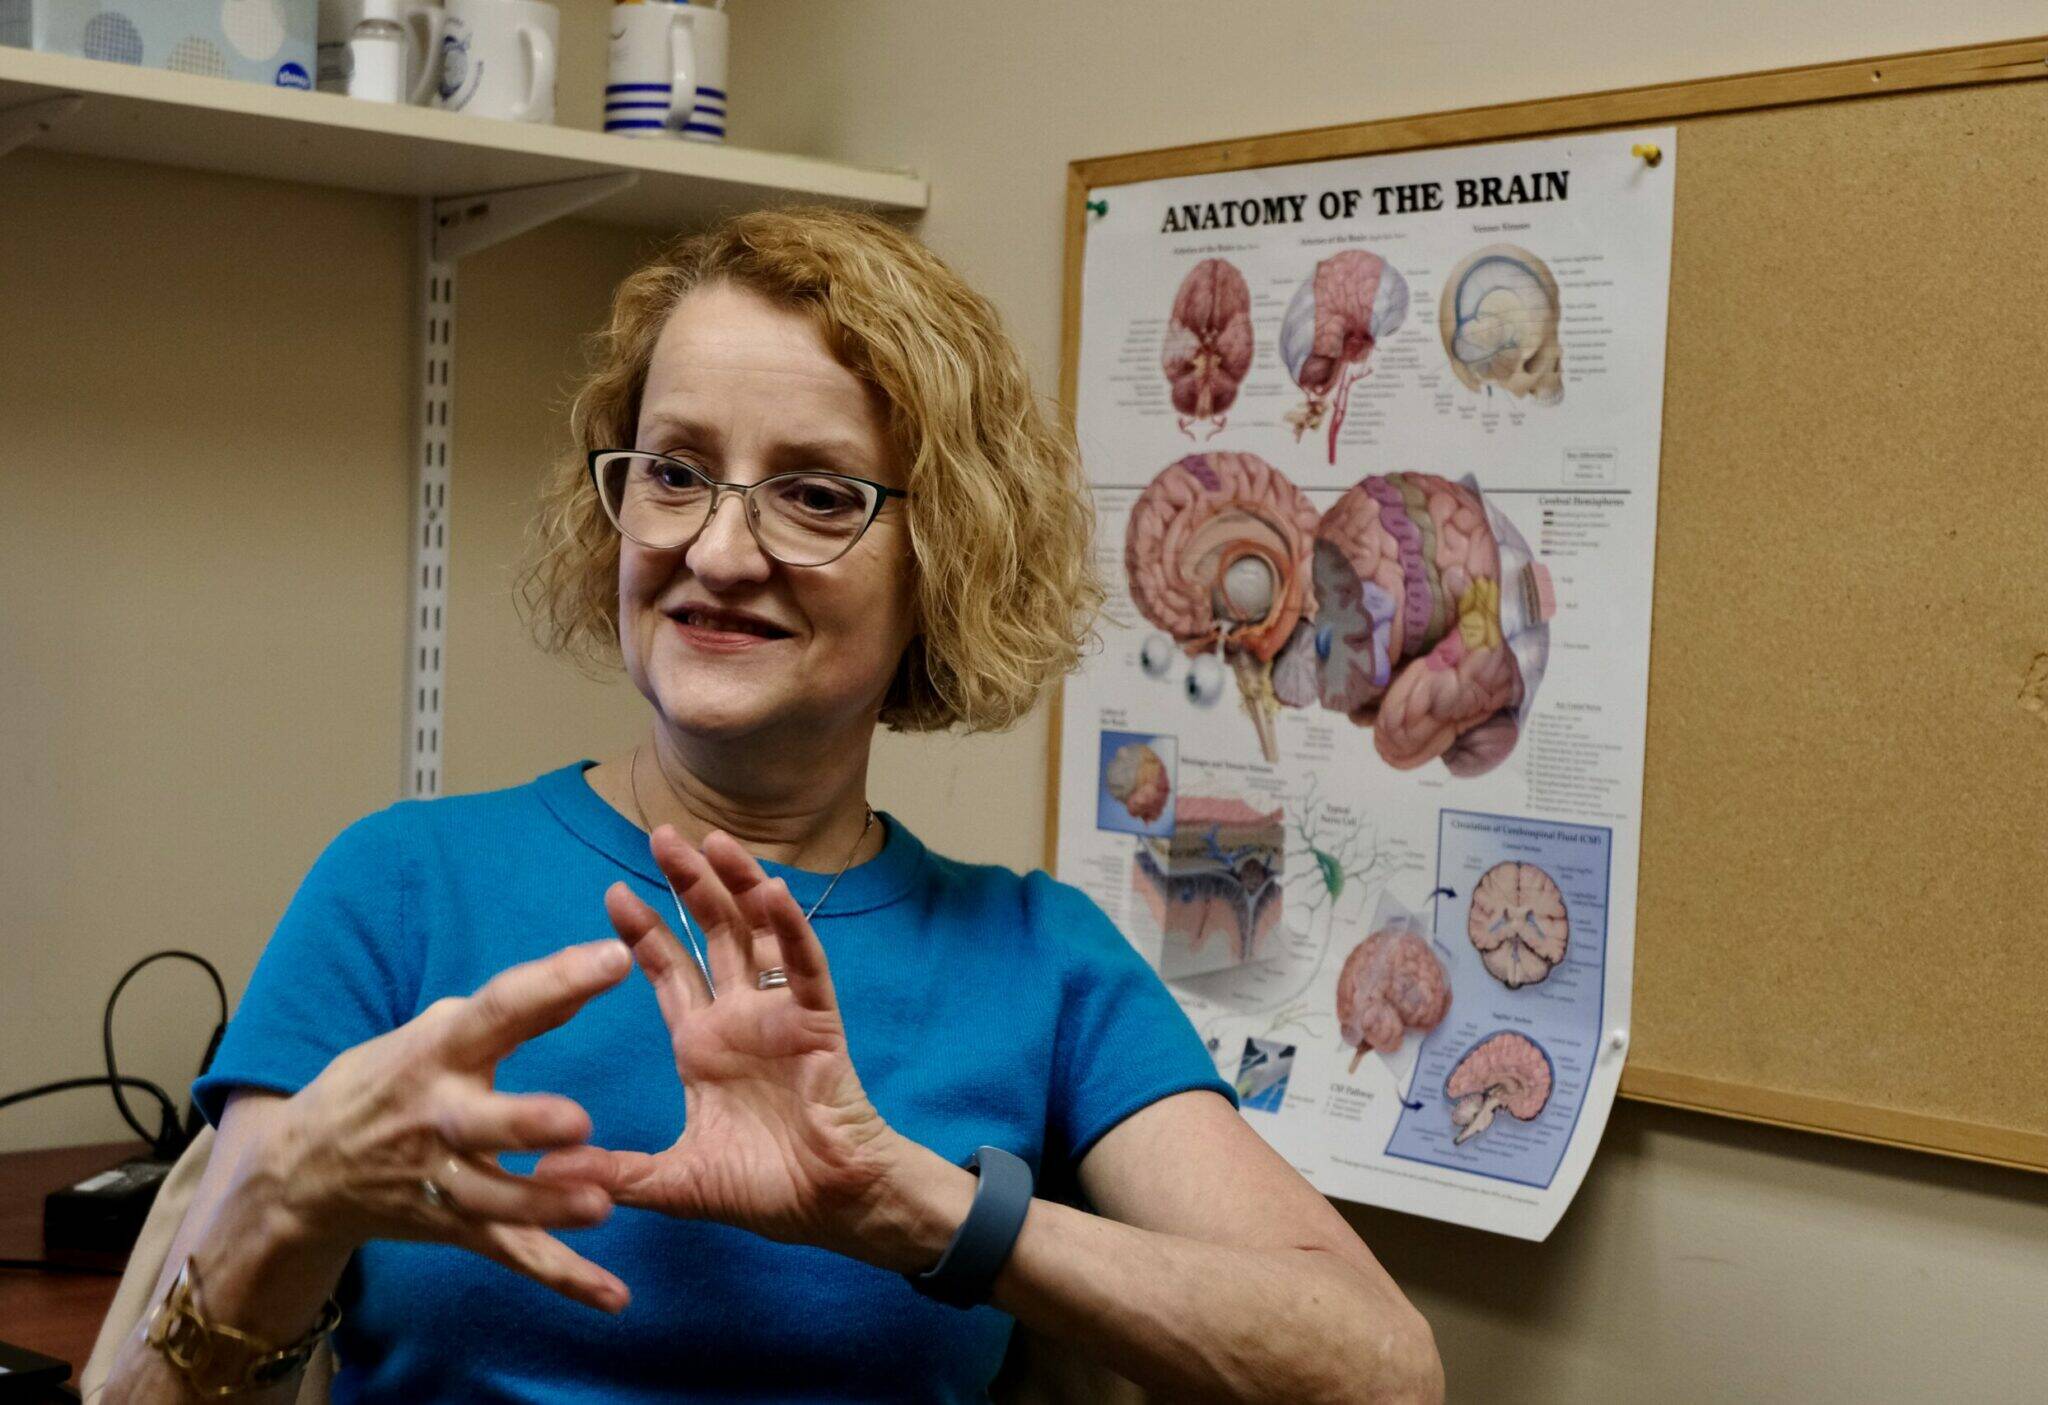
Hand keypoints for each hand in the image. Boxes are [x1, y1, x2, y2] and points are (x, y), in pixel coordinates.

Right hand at [260, 938, 636, 1312]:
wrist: (303, 1169)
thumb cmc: (387, 1082)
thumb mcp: (435, 1032)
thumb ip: (517, 1011)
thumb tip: (589, 978)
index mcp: (439, 1052)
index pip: (500, 1011)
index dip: (555, 983)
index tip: (614, 959)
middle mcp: (440, 1118)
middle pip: (482, 1122)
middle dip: (525, 1125)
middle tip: (578, 1122)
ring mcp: (443, 1180)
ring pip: (498, 1200)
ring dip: (546, 1206)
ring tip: (600, 1203)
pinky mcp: (454, 1227)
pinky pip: (512, 1255)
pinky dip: (562, 1278)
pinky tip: (611, 1295)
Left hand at [533, 828, 923, 1265]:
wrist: (828, 1208)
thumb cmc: (762, 1189)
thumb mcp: (673, 1181)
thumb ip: (613, 1173)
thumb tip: (541, 1175)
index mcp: (702, 1044)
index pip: (668, 971)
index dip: (643, 931)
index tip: (613, 892)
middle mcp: (738, 1017)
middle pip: (711, 933)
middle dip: (687, 884)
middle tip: (660, 836)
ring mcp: (778, 1015)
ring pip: (757, 934)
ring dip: (738, 886)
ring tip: (714, 841)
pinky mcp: (817, 1023)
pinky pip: (803, 968)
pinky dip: (789, 930)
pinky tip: (773, 894)